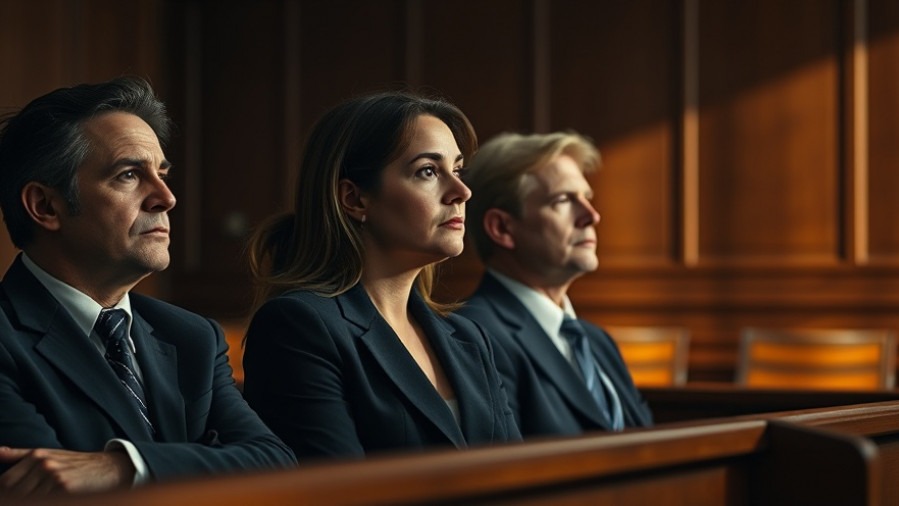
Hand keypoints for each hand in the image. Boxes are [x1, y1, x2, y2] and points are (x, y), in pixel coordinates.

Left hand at [0, 446, 134, 496]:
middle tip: (27, 499)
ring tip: (45, 497)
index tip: (9, 498)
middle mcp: (43, 463)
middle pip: (14, 494)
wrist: (110, 468)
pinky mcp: (65, 488)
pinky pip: (44, 500)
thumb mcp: (50, 454)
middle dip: (17, 500)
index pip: (5, 483)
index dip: (4, 495)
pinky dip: (43, 501)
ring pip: (27, 498)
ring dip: (30, 501)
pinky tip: (52, 499)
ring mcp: (54, 476)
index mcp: (36, 455)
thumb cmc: (78, 464)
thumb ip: (20, 455)